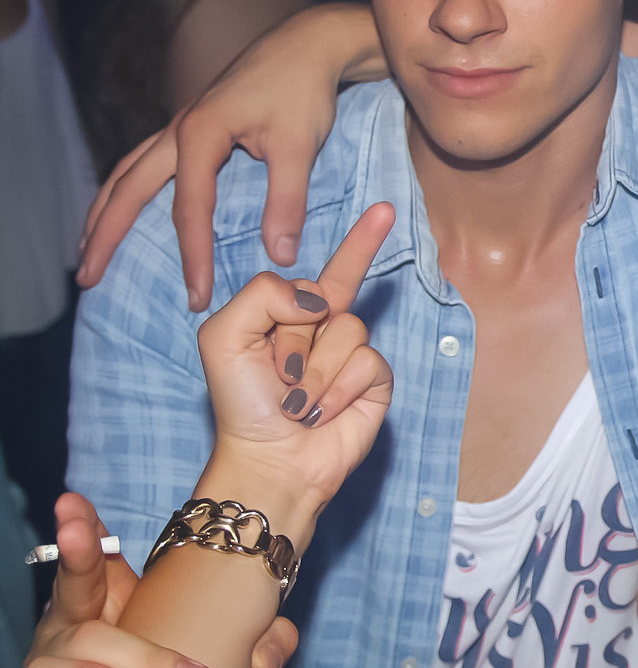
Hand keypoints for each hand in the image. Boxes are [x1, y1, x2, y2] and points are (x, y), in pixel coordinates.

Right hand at [15, 493, 298, 667]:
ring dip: (124, 653)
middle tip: (80, 526)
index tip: (74, 499)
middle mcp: (80, 613)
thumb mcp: (215, 649)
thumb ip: (256, 643)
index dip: (88, 526)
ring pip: (82, 638)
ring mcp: (56, 650)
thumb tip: (266, 666)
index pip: (108, 553)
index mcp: (118, 594)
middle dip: (77, 546)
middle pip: (78, 577)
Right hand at [76, 1, 383, 309]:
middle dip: (105, 234)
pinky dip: (124, 190)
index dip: (193, 255)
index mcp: (200, 134)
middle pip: (128, 187)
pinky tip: (121, 208)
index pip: (189, 208)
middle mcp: (178, 129)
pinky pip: (142, 163)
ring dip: (104, 211)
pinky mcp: (190, 125)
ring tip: (87, 249)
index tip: (198, 296)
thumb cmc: (304, 92)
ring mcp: (179, 126)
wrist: (306, 45)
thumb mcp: (300, 145)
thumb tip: (279, 254)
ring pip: (126, 172)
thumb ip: (287, 200)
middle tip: (86, 278)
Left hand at [194, 203, 395, 547]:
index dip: (360, 240)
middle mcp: (326, 330)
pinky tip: (322, 411)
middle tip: (279, 375)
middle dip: (300, 332)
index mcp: (291, 315)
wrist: (270, 458)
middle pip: (334, 295)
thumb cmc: (242, 403)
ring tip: (298, 401)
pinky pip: (368, 362)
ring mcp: (353, 355)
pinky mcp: (376, 382)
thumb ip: (261, 296)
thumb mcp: (223, 338)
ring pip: (349, 330)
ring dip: (316, 370)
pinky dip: (339, 388)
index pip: (327, 271)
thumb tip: (318, 300)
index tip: (385, 209)